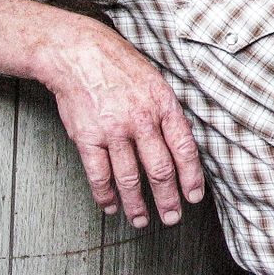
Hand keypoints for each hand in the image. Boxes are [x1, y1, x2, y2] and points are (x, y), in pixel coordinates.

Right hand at [46, 29, 204, 228]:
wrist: (79, 54)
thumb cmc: (120, 66)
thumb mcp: (156, 82)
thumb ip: (168, 113)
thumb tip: (181, 145)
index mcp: (163, 106)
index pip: (185, 149)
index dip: (191, 177)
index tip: (194, 197)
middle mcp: (142, 120)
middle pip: (160, 170)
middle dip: (168, 199)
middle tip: (172, 218)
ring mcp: (114, 131)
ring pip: (130, 178)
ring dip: (137, 205)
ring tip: (142, 221)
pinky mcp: (88, 137)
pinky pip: (99, 174)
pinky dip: (105, 195)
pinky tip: (110, 207)